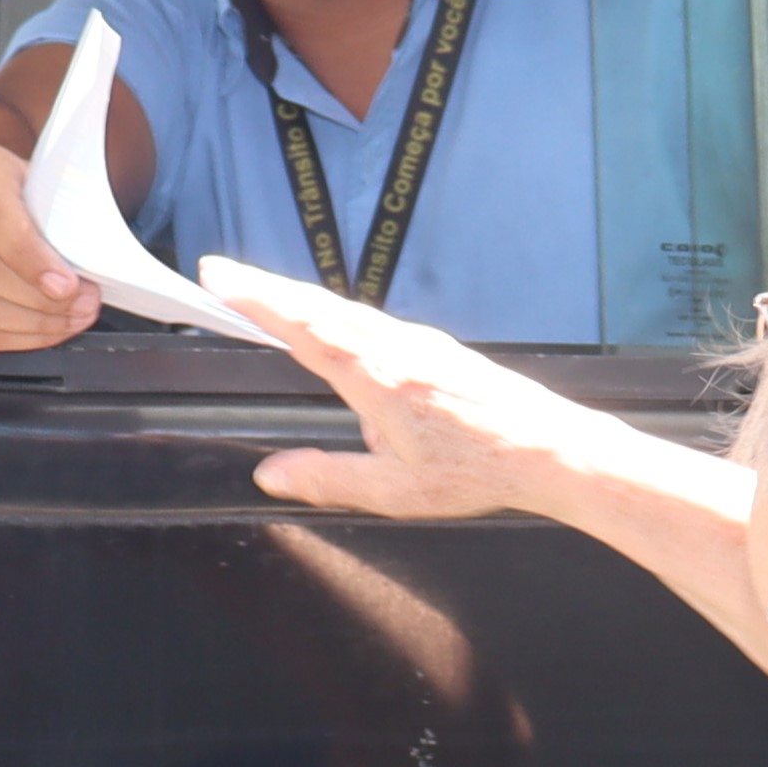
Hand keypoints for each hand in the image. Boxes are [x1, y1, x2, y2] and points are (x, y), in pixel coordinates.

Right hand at [0, 138, 97, 348]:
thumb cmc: (28, 196)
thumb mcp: (50, 187)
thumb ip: (66, 218)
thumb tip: (88, 272)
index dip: (30, 258)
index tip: (66, 286)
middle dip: (38, 300)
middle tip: (80, 308)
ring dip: (23, 325)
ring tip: (63, 322)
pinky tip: (31, 335)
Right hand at [203, 258, 628, 518]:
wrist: (549, 447)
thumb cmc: (479, 470)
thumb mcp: (396, 491)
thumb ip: (328, 479)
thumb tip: (271, 475)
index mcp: (377, 377)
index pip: (302, 328)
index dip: (256, 300)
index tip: (218, 277)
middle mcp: (396, 348)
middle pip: (319, 307)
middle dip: (265, 289)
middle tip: (221, 275)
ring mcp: (419, 343)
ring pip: (348, 311)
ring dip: (301, 299)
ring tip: (264, 295)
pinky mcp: (438, 349)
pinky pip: (374, 322)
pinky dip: (338, 314)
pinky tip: (335, 326)